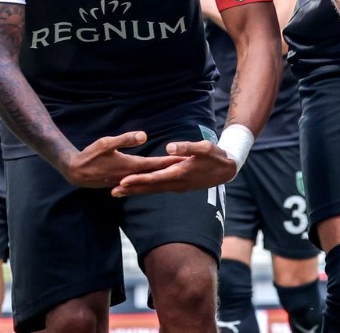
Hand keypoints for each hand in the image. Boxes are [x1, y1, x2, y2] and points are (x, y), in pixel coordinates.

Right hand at [60, 131, 180, 189]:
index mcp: (130, 165)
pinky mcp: (123, 182)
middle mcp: (132, 175)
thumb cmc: (91, 155)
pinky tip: (157, 180)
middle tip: (190, 166)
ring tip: (178, 172)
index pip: (156, 164)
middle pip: (156, 173)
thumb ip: (125, 139)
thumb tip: (145, 136)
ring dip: (164, 176)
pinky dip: (152, 180)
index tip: (186, 159)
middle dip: (172, 169)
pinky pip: (142, 182)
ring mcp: (128, 181)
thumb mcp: (106, 143)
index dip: (171, 161)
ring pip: (150, 179)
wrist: (77, 172)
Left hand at [112, 139, 237, 196]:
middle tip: (112, 192)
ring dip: (135, 191)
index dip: (139, 179)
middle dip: (131, 189)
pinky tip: (136, 189)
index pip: (155, 178)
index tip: (124, 181)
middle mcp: (176, 183)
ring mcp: (177, 186)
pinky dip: (145, 189)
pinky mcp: (177, 186)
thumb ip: (187, 147)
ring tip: (118, 192)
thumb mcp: (204, 147)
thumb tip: (169, 147)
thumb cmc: (215, 155)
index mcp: (180, 173)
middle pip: (150, 188)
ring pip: (152, 190)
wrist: (227, 169)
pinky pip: (157, 189)